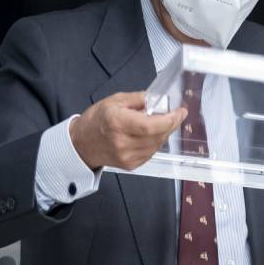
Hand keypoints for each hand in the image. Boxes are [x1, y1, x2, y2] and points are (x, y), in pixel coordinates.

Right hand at [70, 91, 186, 170]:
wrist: (82, 144)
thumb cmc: (97, 120)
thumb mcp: (115, 100)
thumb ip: (139, 99)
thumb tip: (160, 99)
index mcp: (117, 122)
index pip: (150, 125)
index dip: (170, 120)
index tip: (180, 112)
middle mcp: (122, 142)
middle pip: (157, 136)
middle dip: (171, 124)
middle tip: (176, 115)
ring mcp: (127, 156)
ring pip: (157, 145)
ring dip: (164, 133)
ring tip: (162, 123)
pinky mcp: (131, 165)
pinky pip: (151, 152)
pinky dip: (156, 142)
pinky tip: (151, 134)